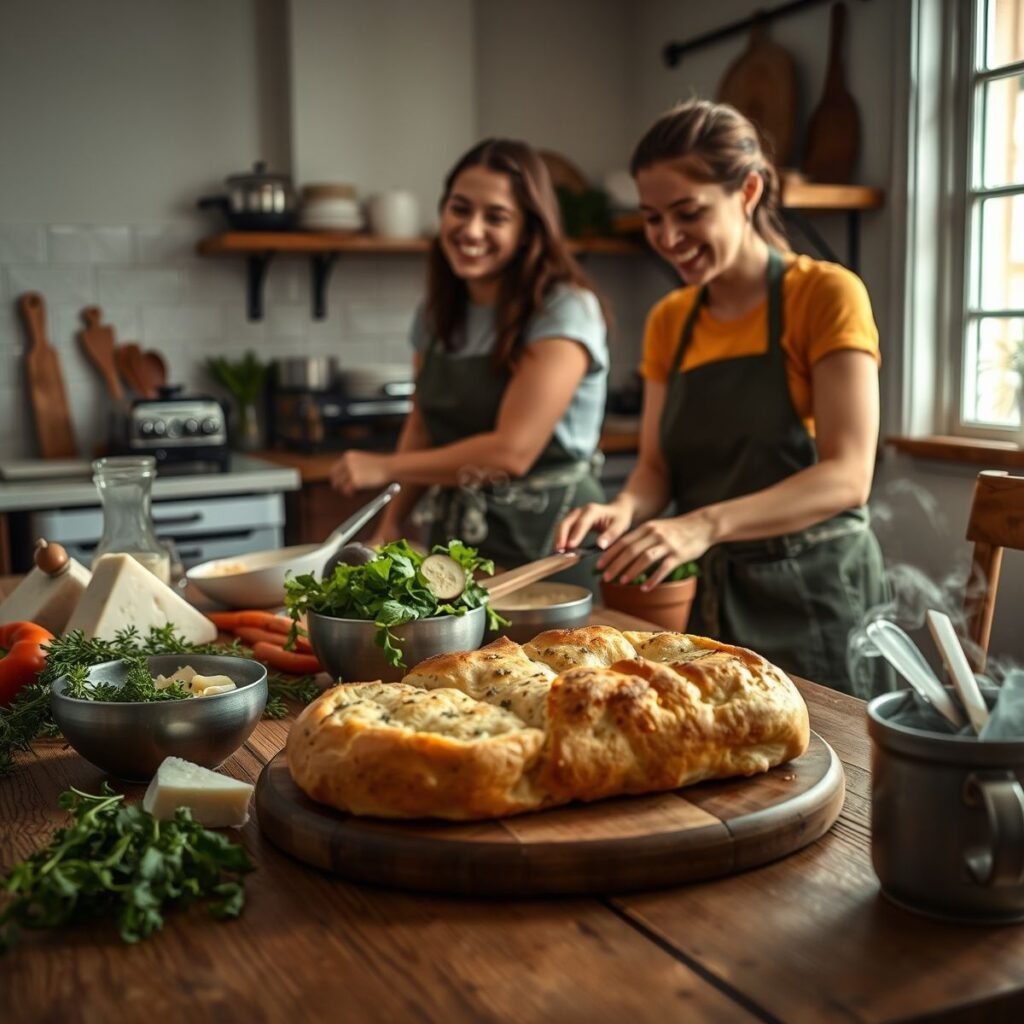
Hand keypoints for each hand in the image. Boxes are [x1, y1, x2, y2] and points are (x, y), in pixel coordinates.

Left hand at [328, 450, 390, 496]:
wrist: (390, 466)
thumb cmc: (380, 465)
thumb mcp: (363, 461)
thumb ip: (352, 467)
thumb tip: (342, 478)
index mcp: (348, 456)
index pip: (335, 469)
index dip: (336, 478)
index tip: (339, 484)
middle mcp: (347, 462)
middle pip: (334, 477)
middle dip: (338, 485)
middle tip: (344, 491)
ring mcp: (351, 471)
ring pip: (341, 485)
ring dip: (346, 490)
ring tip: (354, 491)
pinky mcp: (355, 480)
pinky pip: (347, 490)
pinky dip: (350, 493)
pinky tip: (357, 493)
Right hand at [554, 500, 632, 551]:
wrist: (617, 510)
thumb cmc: (619, 518)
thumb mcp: (620, 526)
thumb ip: (610, 535)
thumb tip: (600, 545)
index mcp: (593, 510)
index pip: (582, 522)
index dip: (576, 534)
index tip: (571, 545)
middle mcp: (581, 510)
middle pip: (567, 522)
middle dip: (561, 536)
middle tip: (559, 551)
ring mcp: (575, 515)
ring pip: (562, 524)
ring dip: (558, 538)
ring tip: (557, 552)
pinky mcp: (572, 520)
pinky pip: (563, 528)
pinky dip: (559, 538)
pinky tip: (560, 549)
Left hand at [597, 511, 714, 589]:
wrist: (702, 525)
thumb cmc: (677, 530)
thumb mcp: (656, 528)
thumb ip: (641, 538)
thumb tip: (621, 552)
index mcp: (646, 528)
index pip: (623, 541)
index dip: (609, 554)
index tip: (598, 565)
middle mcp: (654, 535)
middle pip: (630, 550)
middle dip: (615, 565)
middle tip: (605, 577)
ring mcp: (667, 544)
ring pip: (645, 558)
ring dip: (631, 571)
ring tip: (621, 582)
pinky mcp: (679, 555)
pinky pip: (663, 568)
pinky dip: (653, 579)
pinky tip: (645, 588)